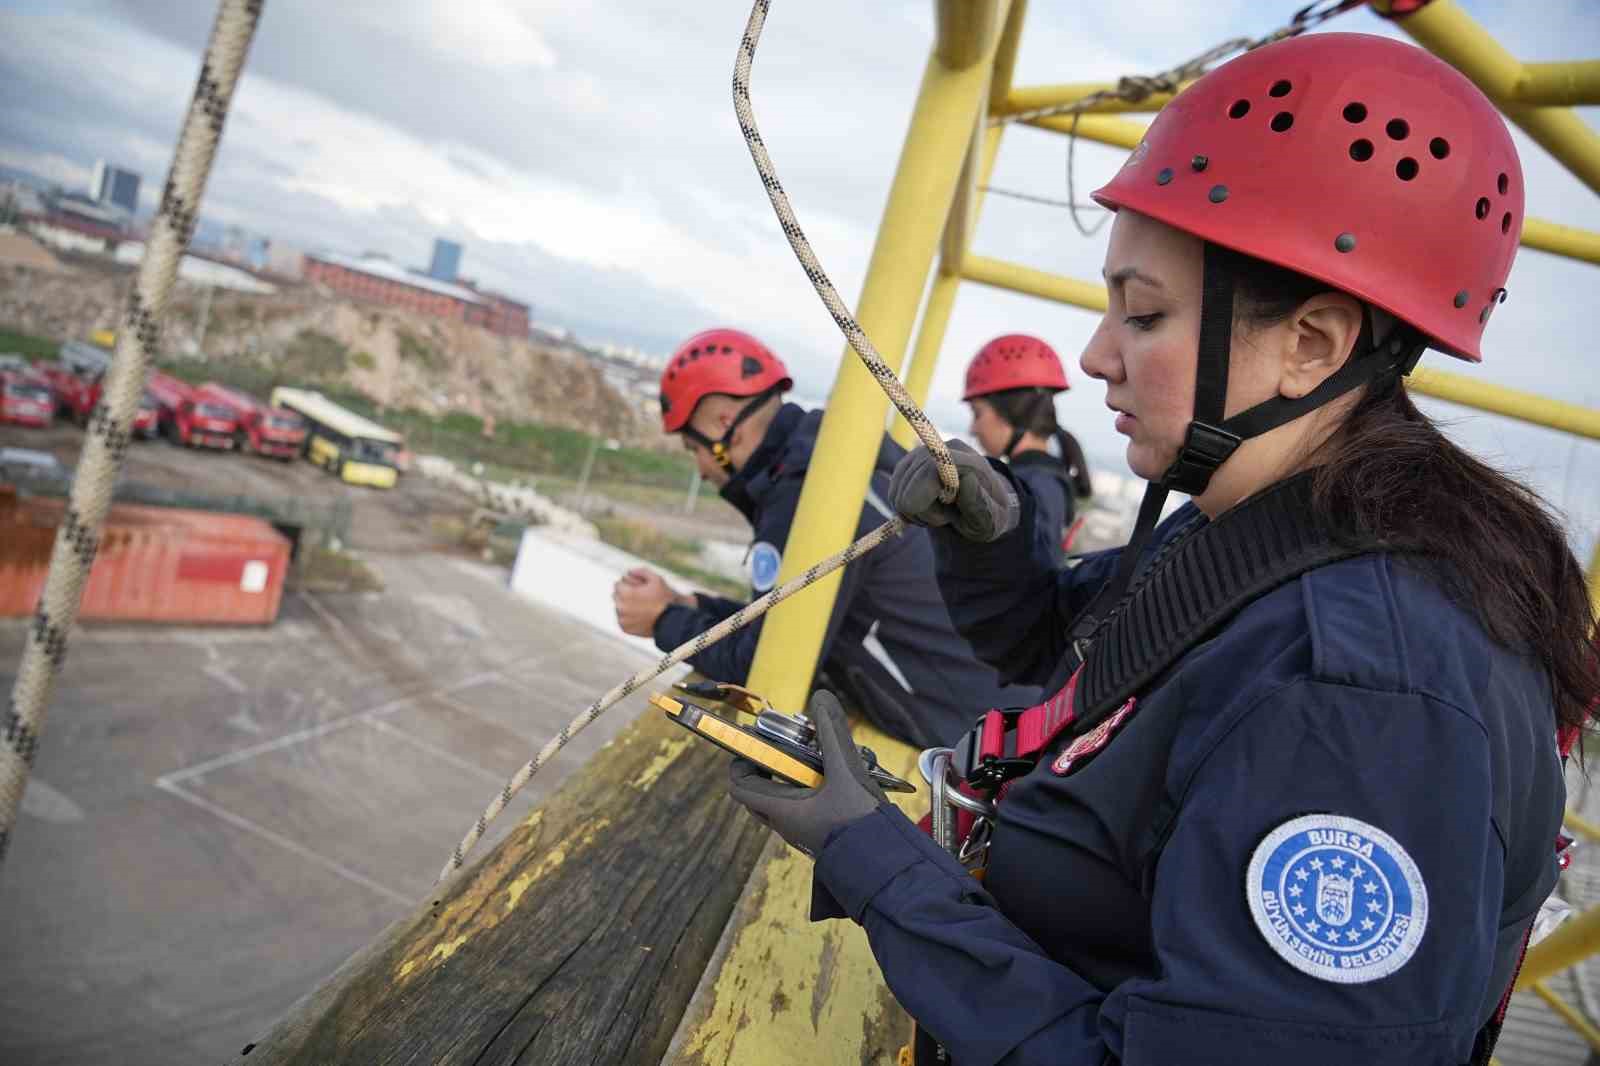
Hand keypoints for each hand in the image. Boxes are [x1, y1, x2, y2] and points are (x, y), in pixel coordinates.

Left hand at [612, 568, 689, 636]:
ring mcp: (622, 619)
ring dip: (626, 606)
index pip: (618, 584)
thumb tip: (629, 572)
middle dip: (625, 595)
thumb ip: (641, 571)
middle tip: (639, 598)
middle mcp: (620, 607)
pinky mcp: (624, 628)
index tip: (638, 588)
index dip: (628, 584)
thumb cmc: (664, 599)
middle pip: (616, 596)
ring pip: (619, 608)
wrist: (670, 622)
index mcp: (625, 593)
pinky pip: (622, 619)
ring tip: (641, 608)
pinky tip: (640, 617)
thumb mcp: (656, 579)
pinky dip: (628, 618)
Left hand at [727, 690, 885, 856]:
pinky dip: (809, 791)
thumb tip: (820, 699)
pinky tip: (836, 779)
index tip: (756, 742)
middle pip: (758, 792)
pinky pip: (803, 810)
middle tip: (787, 747)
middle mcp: (786, 823)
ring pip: (782, 801)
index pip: (739, 786)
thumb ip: (833, 734)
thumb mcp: (846, 771)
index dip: (740, 762)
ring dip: (791, 778)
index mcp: (782, 809)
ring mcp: (802, 832)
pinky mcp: (820, 835)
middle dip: (767, 767)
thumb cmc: (860, 822)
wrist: (886, 864)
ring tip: (817, 759)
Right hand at [888, 439, 1019, 541]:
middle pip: (909, 487)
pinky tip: (926, 507)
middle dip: (923, 512)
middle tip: (945, 517)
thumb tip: (966, 480)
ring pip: (898, 492)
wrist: (982, 507)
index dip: (926, 499)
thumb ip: (979, 504)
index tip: (945, 518)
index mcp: (969, 462)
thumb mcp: (991, 520)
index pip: (931, 468)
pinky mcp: (909, 463)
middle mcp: (944, 449)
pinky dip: (905, 507)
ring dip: (914, 511)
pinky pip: (893, 492)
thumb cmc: (988, 516)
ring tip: (937, 512)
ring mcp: (923, 453)